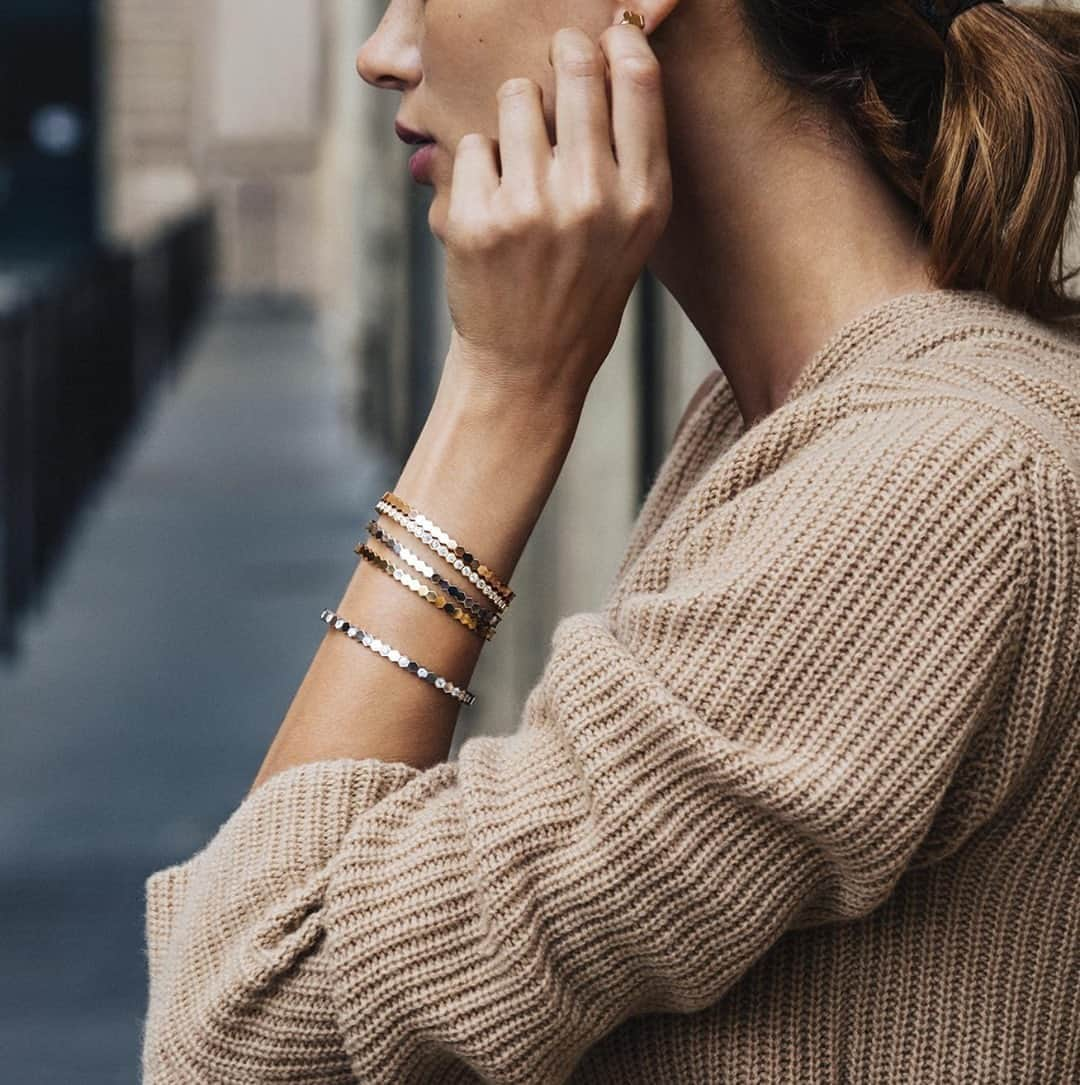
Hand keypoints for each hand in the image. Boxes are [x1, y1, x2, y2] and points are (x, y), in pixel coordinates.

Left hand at [443, 20, 672, 411]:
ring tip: (520, 168)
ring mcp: (533, 208)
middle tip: (554, 66)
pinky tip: (491, 211)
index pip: (638, 78)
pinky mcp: (478, 220)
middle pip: (575, 67)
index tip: (603, 37)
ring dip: (512, 118)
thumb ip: (628, 154)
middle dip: (561, 56)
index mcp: (643, 200)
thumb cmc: (582, 290)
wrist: (528, 365)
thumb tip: (606, 49)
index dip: (617, 42)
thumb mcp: (632, 233)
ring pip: (515, 97)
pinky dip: (476, 169)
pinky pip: (471, 145)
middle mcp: (594, 198)